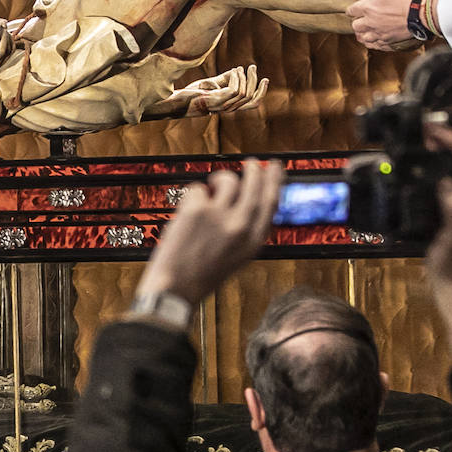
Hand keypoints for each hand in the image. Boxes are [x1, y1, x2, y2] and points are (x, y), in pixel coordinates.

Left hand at [136, 159, 280, 306]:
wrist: (176, 289)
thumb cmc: (202, 275)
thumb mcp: (236, 257)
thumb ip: (244, 230)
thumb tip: (244, 199)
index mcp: (253, 241)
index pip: (271, 203)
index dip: (274, 181)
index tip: (275, 168)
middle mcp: (241, 226)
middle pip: (254, 186)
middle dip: (254, 170)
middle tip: (251, 162)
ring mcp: (220, 216)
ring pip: (227, 180)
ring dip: (220, 179)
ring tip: (210, 190)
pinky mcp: (198, 209)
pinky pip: (198, 188)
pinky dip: (193, 196)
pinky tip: (187, 212)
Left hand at [180, 66, 268, 115]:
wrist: (180, 100)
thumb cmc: (195, 93)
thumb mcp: (214, 83)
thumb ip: (227, 78)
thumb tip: (240, 70)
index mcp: (230, 106)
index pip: (252, 103)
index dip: (261, 92)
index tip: (265, 79)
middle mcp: (229, 108)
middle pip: (250, 97)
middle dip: (254, 81)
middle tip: (253, 67)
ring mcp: (223, 105)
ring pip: (243, 93)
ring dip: (244, 78)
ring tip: (239, 69)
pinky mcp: (217, 100)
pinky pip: (234, 90)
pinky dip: (236, 79)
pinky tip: (234, 71)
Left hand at [347, 0, 419, 50]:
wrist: (421, 11)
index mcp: (368, 7)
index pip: (351, 11)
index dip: (352, 10)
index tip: (355, 9)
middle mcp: (370, 22)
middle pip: (355, 26)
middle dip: (357, 22)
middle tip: (361, 19)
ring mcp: (379, 33)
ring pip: (363, 38)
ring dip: (363, 34)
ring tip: (365, 31)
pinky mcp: (388, 41)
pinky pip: (375, 45)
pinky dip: (373, 42)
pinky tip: (375, 39)